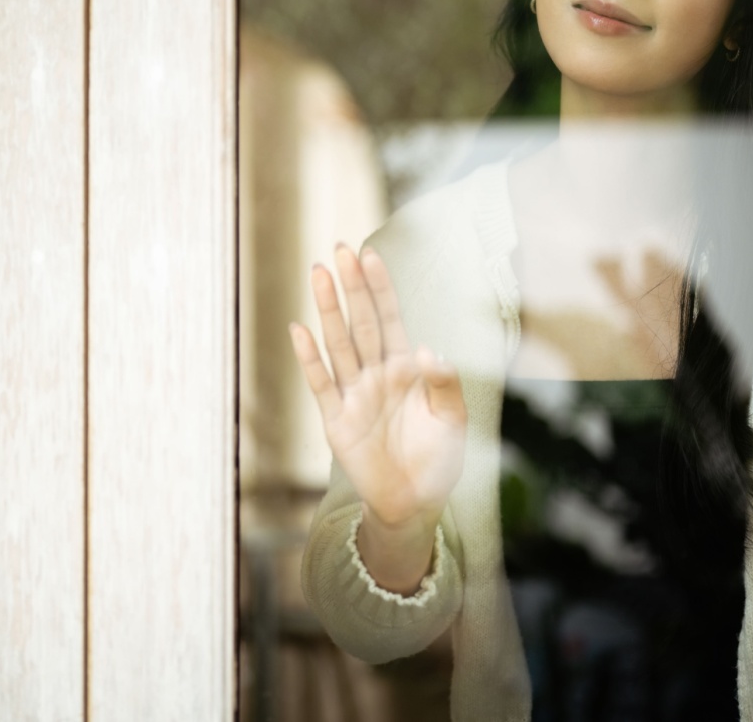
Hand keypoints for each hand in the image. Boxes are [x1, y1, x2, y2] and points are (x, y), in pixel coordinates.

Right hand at [289, 245, 466, 533]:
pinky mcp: (337, 421)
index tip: (370, 255)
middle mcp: (376, 374)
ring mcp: (354, 395)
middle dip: (351, 286)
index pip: (389, 318)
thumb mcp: (453, 419)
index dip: (380, 288)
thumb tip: (428, 351)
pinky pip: (321, 384)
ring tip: (318, 274)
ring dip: (328, 310)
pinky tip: (299, 330)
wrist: (416, 502)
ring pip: (339, 344)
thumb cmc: (438, 458)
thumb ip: (445, 384)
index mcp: (405, 369)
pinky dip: (310, 359)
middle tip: (340, 250)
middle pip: (360, 322)